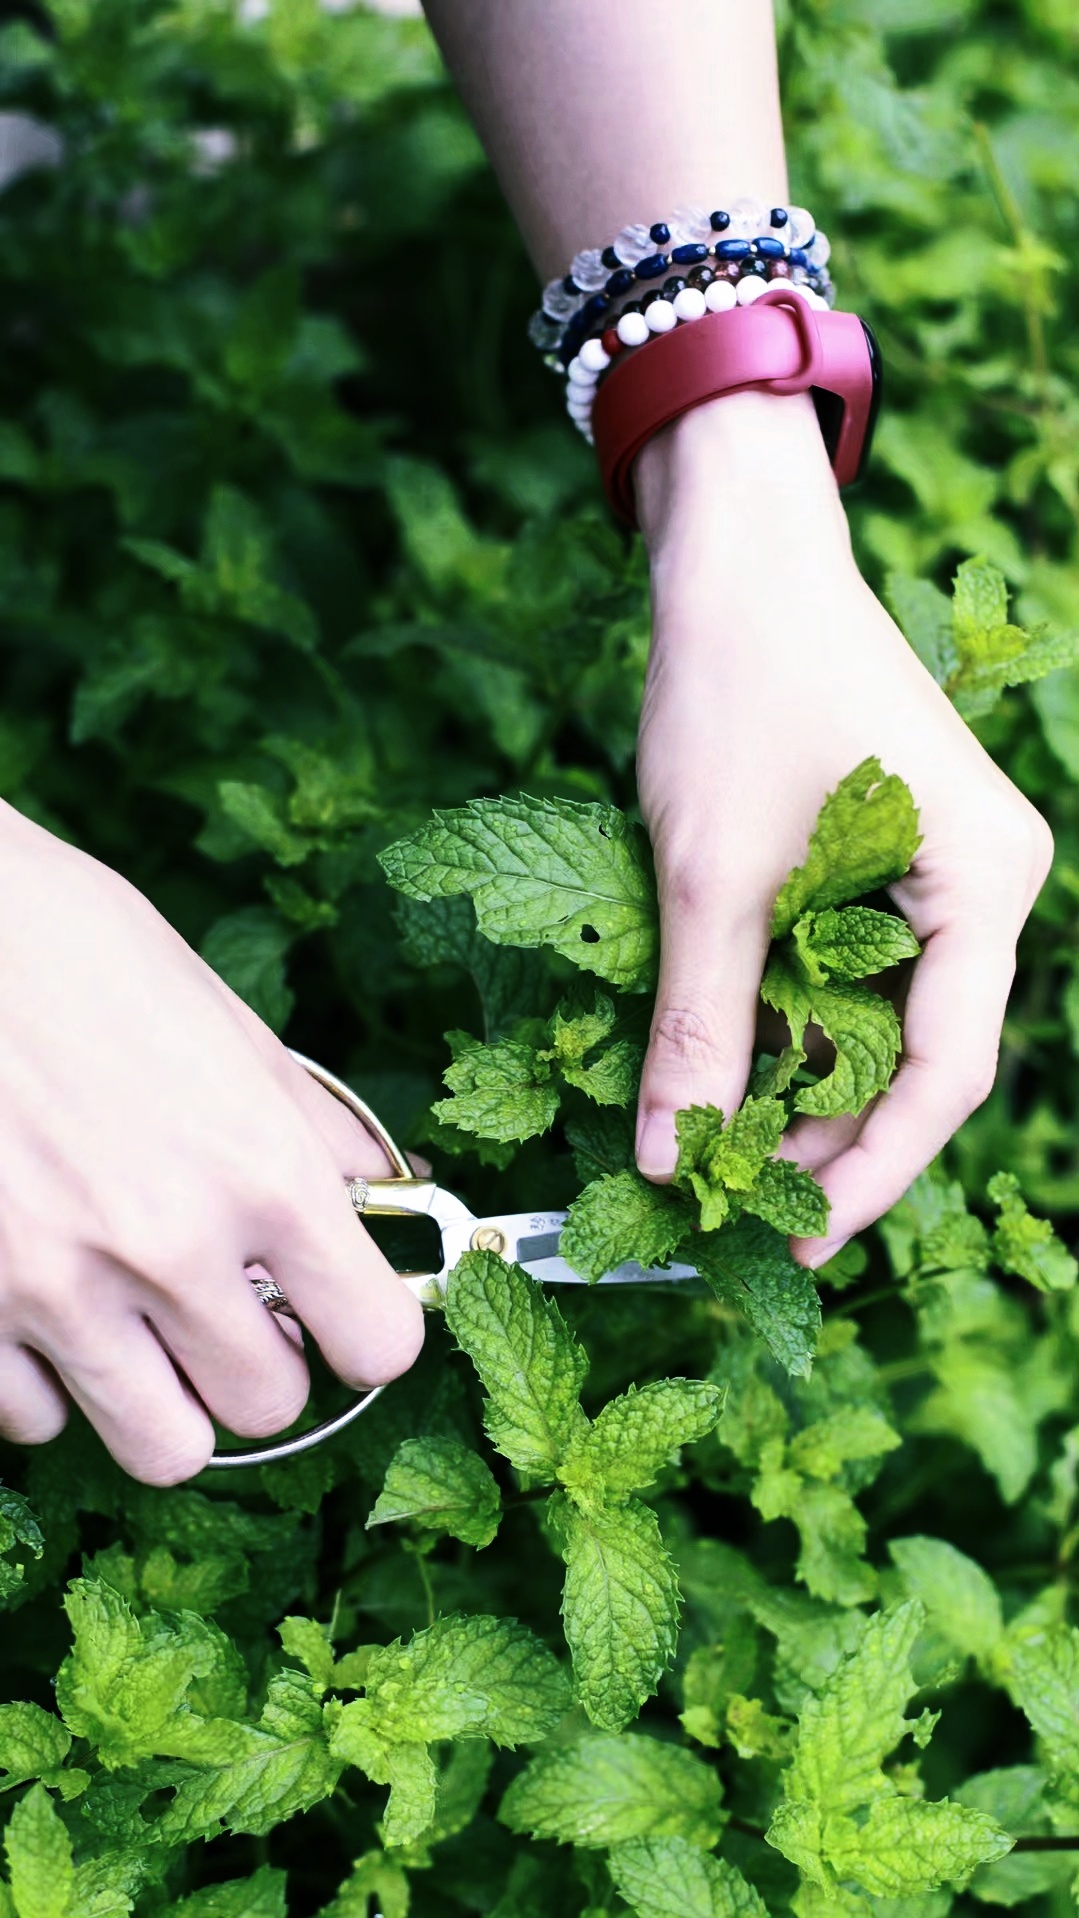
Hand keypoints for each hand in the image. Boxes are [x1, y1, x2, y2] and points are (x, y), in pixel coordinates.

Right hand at [0, 809, 423, 1481]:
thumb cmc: (81, 952)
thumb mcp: (225, 1024)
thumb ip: (308, 1127)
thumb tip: (383, 1191)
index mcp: (262, 1168)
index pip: (376, 1341)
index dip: (370, 1334)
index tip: (347, 1317)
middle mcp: (170, 1246)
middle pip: (268, 1409)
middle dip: (263, 1368)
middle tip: (235, 1313)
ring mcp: (58, 1290)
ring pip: (162, 1449)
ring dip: (168, 1399)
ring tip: (147, 1330)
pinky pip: (37, 1424)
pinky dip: (54, 1387)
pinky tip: (53, 1311)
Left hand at [631, 388, 1052, 1263]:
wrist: (732, 555)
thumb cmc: (738, 688)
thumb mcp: (709, 877)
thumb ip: (697, 1026)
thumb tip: (670, 1158)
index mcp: (984, 886)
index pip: (947, 1072)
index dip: (869, 1168)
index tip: (793, 1234)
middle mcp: (983, 884)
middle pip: (920, 1054)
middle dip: (831, 1131)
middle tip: (741, 1202)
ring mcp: (939, 869)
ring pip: (881, 1017)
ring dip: (804, 1079)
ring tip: (720, 1147)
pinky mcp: (887, 855)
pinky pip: (853, 965)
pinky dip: (793, 1016)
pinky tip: (728, 1062)